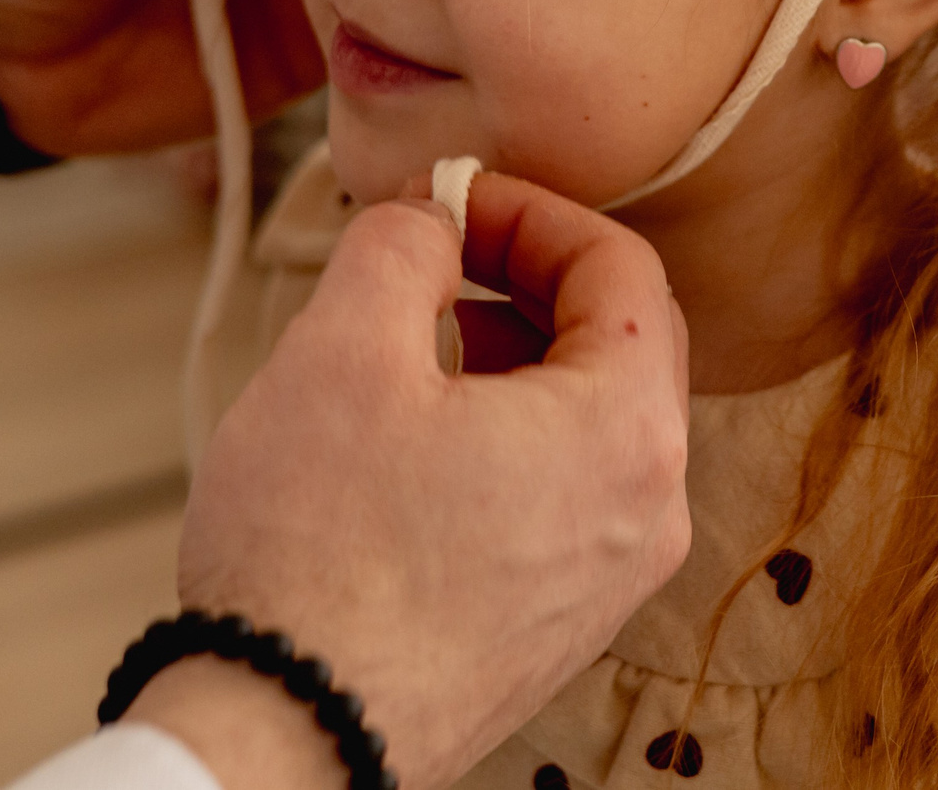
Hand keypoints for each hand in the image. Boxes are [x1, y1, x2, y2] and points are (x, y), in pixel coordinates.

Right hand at [140, 176, 692, 789]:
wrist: (285, 738)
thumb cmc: (316, 559)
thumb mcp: (341, 351)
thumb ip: (402, 246)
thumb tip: (430, 219)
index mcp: (629, 429)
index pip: (620, 266)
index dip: (529, 211)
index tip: (448, 201)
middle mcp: (652, 508)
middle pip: (621, 340)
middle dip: (526, 277)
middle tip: (435, 257)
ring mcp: (614, 576)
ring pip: (592, 418)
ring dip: (513, 356)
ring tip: (411, 344)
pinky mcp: (564, 622)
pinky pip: (566, 491)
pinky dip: (509, 435)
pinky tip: (417, 439)